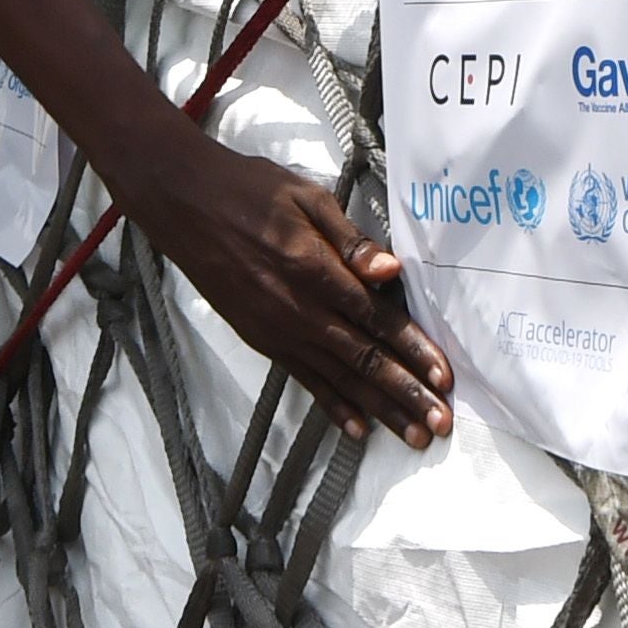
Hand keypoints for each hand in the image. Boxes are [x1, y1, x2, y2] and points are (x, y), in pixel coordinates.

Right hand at [110, 127, 454, 448]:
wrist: (184, 204)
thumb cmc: (250, 190)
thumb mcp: (306, 197)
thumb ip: (350, 241)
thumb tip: (390, 272)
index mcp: (315, 270)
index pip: (377, 320)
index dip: (413, 351)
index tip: (444, 377)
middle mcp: (298, 310)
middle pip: (363, 359)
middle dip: (406, 394)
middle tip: (438, 425)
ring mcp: (277, 330)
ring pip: (338, 378)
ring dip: (378, 409)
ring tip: (410, 437)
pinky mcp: (261, 339)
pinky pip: (304, 379)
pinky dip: (333, 405)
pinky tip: (357, 427)